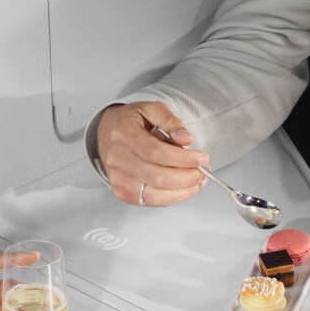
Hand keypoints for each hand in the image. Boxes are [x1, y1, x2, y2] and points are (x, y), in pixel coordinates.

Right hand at [95, 101, 209, 207]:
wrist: (106, 132)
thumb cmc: (130, 122)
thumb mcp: (151, 109)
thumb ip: (171, 121)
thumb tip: (186, 138)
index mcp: (124, 134)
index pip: (157, 152)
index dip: (183, 159)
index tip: (202, 158)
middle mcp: (118, 159)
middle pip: (158, 177)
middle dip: (187, 177)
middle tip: (202, 171)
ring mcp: (118, 178)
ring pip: (155, 194)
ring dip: (183, 191)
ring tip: (197, 182)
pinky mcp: (122, 192)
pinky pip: (150, 201)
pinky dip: (171, 198)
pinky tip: (182, 189)